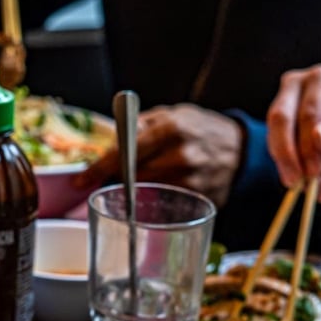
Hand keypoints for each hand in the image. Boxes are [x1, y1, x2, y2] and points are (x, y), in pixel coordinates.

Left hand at [75, 104, 242, 207]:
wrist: (240, 148)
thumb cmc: (198, 129)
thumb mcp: (169, 115)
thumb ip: (138, 127)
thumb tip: (107, 148)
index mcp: (172, 127)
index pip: (125, 153)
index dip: (99, 169)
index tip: (80, 181)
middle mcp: (182, 155)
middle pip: (133, 177)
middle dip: (119, 179)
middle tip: (114, 179)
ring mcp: (193, 180)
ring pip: (147, 193)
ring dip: (139, 190)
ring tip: (149, 179)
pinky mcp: (200, 201)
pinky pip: (165, 206)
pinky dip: (158, 199)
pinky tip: (165, 189)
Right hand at [266, 64, 320, 201]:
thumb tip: (319, 139)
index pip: (308, 110)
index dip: (308, 142)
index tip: (314, 171)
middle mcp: (295, 84)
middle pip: (281, 119)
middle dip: (289, 154)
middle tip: (298, 182)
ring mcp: (279, 103)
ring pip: (273, 135)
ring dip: (285, 163)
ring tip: (299, 185)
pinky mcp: (271, 124)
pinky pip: (272, 146)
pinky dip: (283, 166)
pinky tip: (296, 179)